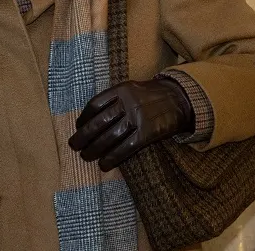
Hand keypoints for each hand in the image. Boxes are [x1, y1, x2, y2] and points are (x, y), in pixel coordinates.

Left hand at [68, 78, 193, 171]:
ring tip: (85, 156)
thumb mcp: (130, 89)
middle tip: (74, 145)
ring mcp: (138, 118)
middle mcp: (128, 103)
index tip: (77, 127)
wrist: (179, 100)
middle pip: (99, 122)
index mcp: (121, 90)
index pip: (95, 105)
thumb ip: (112, 99)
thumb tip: (89, 118)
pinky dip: (113, 157)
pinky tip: (104, 164)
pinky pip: (126, 148)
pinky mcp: (148, 133)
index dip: (83, 117)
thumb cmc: (149, 96)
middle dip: (84, 136)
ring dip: (95, 149)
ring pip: (110, 136)